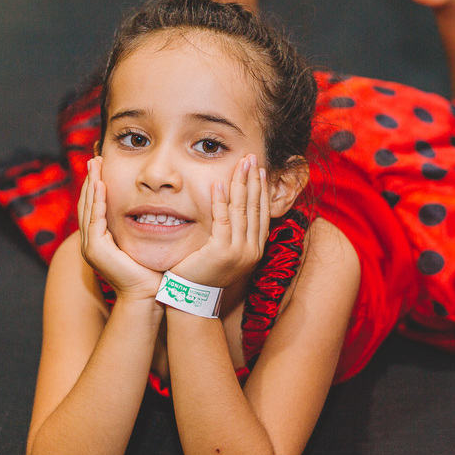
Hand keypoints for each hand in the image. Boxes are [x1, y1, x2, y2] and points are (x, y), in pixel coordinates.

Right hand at [77, 157, 162, 300]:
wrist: (149, 294)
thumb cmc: (151, 270)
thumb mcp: (143, 241)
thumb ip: (139, 225)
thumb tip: (150, 208)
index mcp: (100, 240)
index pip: (94, 207)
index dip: (96, 186)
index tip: (102, 166)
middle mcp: (91, 243)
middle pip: (86, 204)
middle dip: (91, 180)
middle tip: (94, 158)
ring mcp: (91, 247)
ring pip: (88, 208)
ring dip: (91, 185)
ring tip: (95, 165)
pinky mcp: (96, 249)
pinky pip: (95, 219)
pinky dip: (97, 200)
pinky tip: (101, 184)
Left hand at [170, 154, 269, 290]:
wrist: (192, 296)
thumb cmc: (204, 272)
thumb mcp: (225, 252)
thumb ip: (233, 234)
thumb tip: (235, 210)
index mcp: (255, 250)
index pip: (262, 214)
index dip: (261, 190)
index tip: (258, 171)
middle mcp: (252, 250)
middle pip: (255, 208)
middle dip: (253, 181)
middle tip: (252, 159)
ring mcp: (239, 252)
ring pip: (241, 210)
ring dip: (241, 184)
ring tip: (241, 164)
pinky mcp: (222, 251)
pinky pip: (223, 219)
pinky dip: (221, 200)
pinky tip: (220, 183)